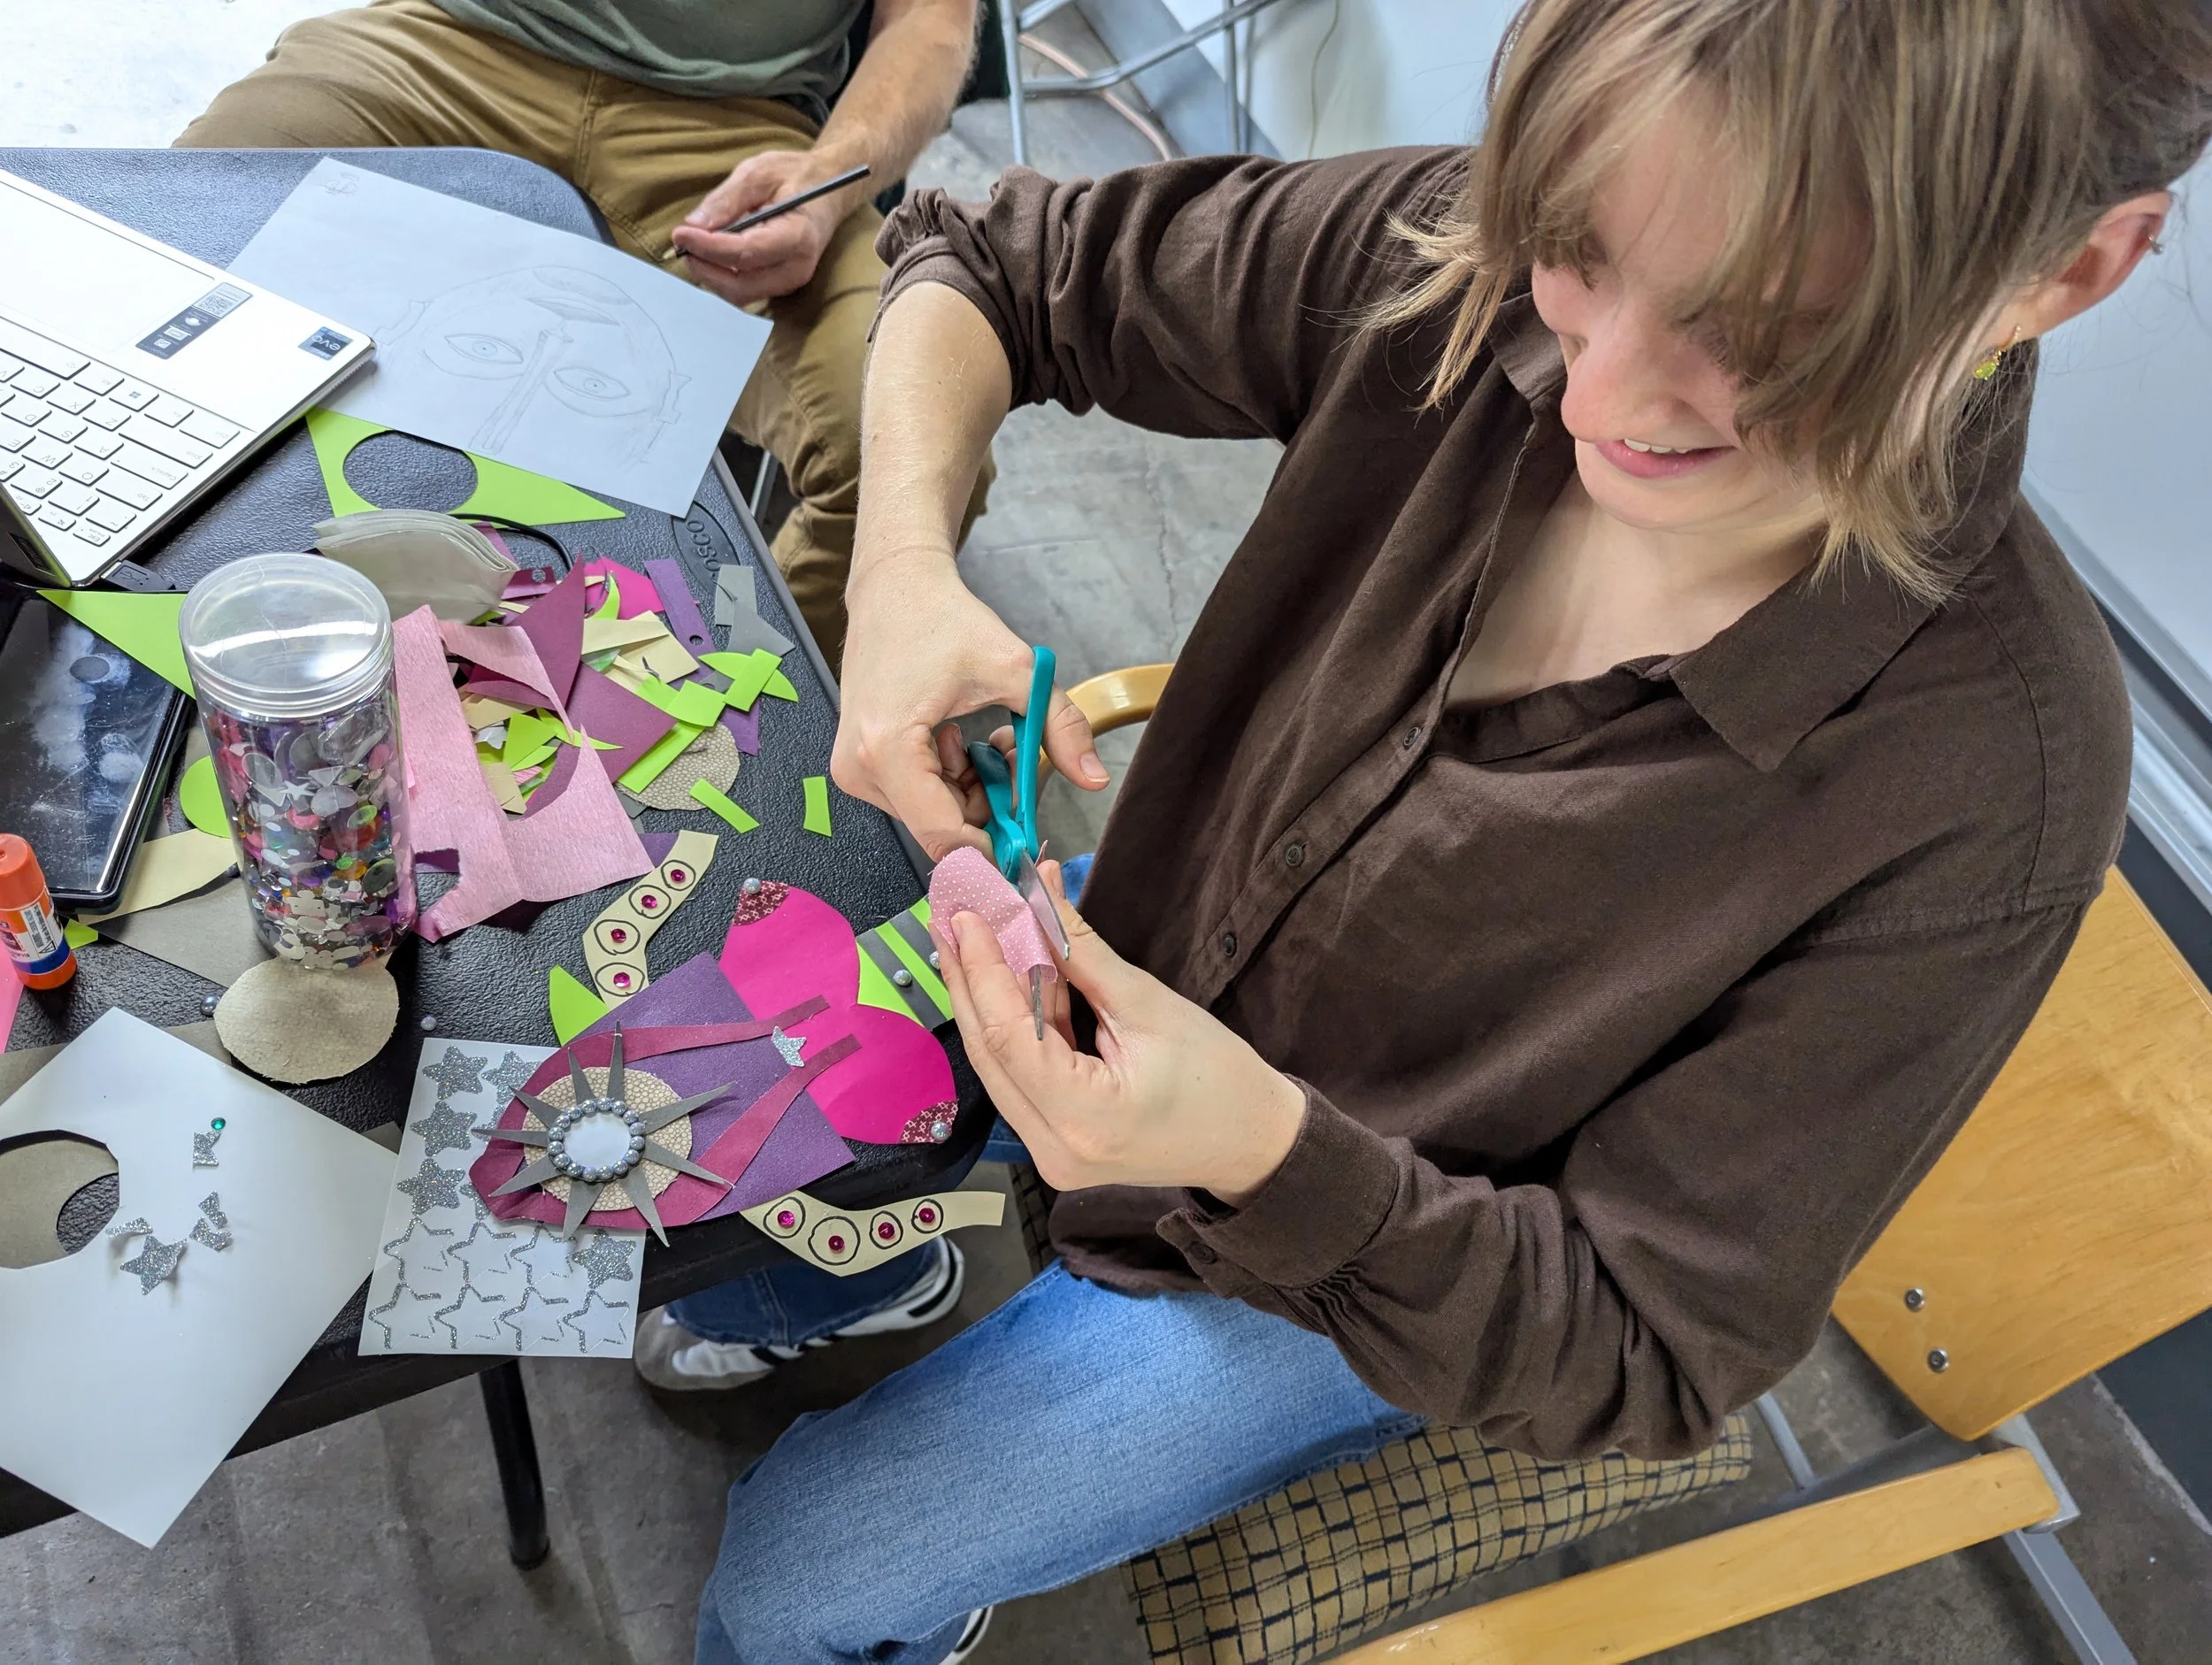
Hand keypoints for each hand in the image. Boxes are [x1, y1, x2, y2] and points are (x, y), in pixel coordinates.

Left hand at [670, 150, 857, 305]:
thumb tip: (693, 225)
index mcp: (798, 236)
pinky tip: (711, 253)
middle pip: (741, 285)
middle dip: (706, 268)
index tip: (680, 233)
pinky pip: (744, 290)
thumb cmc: (796, 176)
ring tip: (695, 245)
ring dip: (711, 274)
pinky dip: (721, 276)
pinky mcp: (779, 284)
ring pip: (740, 293)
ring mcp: (790, 281)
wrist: (829, 190)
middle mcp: (797, 268)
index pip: (745, 253)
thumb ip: (726, 199)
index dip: (708, 247)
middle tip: (683, 242)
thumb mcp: (759, 173)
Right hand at [833, 550, 1107, 860]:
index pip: (945, 835)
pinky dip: (949, 781)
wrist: (894, 588)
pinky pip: (917, 798)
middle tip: (1012, 752)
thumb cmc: (942, 620)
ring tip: (982, 738)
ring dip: (970, 789)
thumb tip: (1095, 778)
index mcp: (887, 749)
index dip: (994, 847)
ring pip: (933, 815)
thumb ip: (1058, 725)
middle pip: (942, 827)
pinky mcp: (858, 766)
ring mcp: (854, 771)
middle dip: (988, 804)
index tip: (1031, 838)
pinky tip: (956, 739)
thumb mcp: (1015, 669)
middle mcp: (859, 769)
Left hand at [934, 862, 1307, 1203]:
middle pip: (990, 1052)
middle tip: (951, 918)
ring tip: (968, 939)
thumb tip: (1036, 895)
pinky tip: (1003, 976)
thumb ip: (1081, 953)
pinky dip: (1014, 1024)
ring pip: (999, 1064)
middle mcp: (1052, 1148)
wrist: (1253, 1141)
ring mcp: (1049, 1152)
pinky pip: (1020, 1075)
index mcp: (1082, 1120)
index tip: (967, 915)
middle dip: (970, 980)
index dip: (983, 970)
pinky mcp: (1054, 1142)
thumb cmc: (1218, 1076)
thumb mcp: (1149, 1005)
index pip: (1009, 1036)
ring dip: (986, 999)